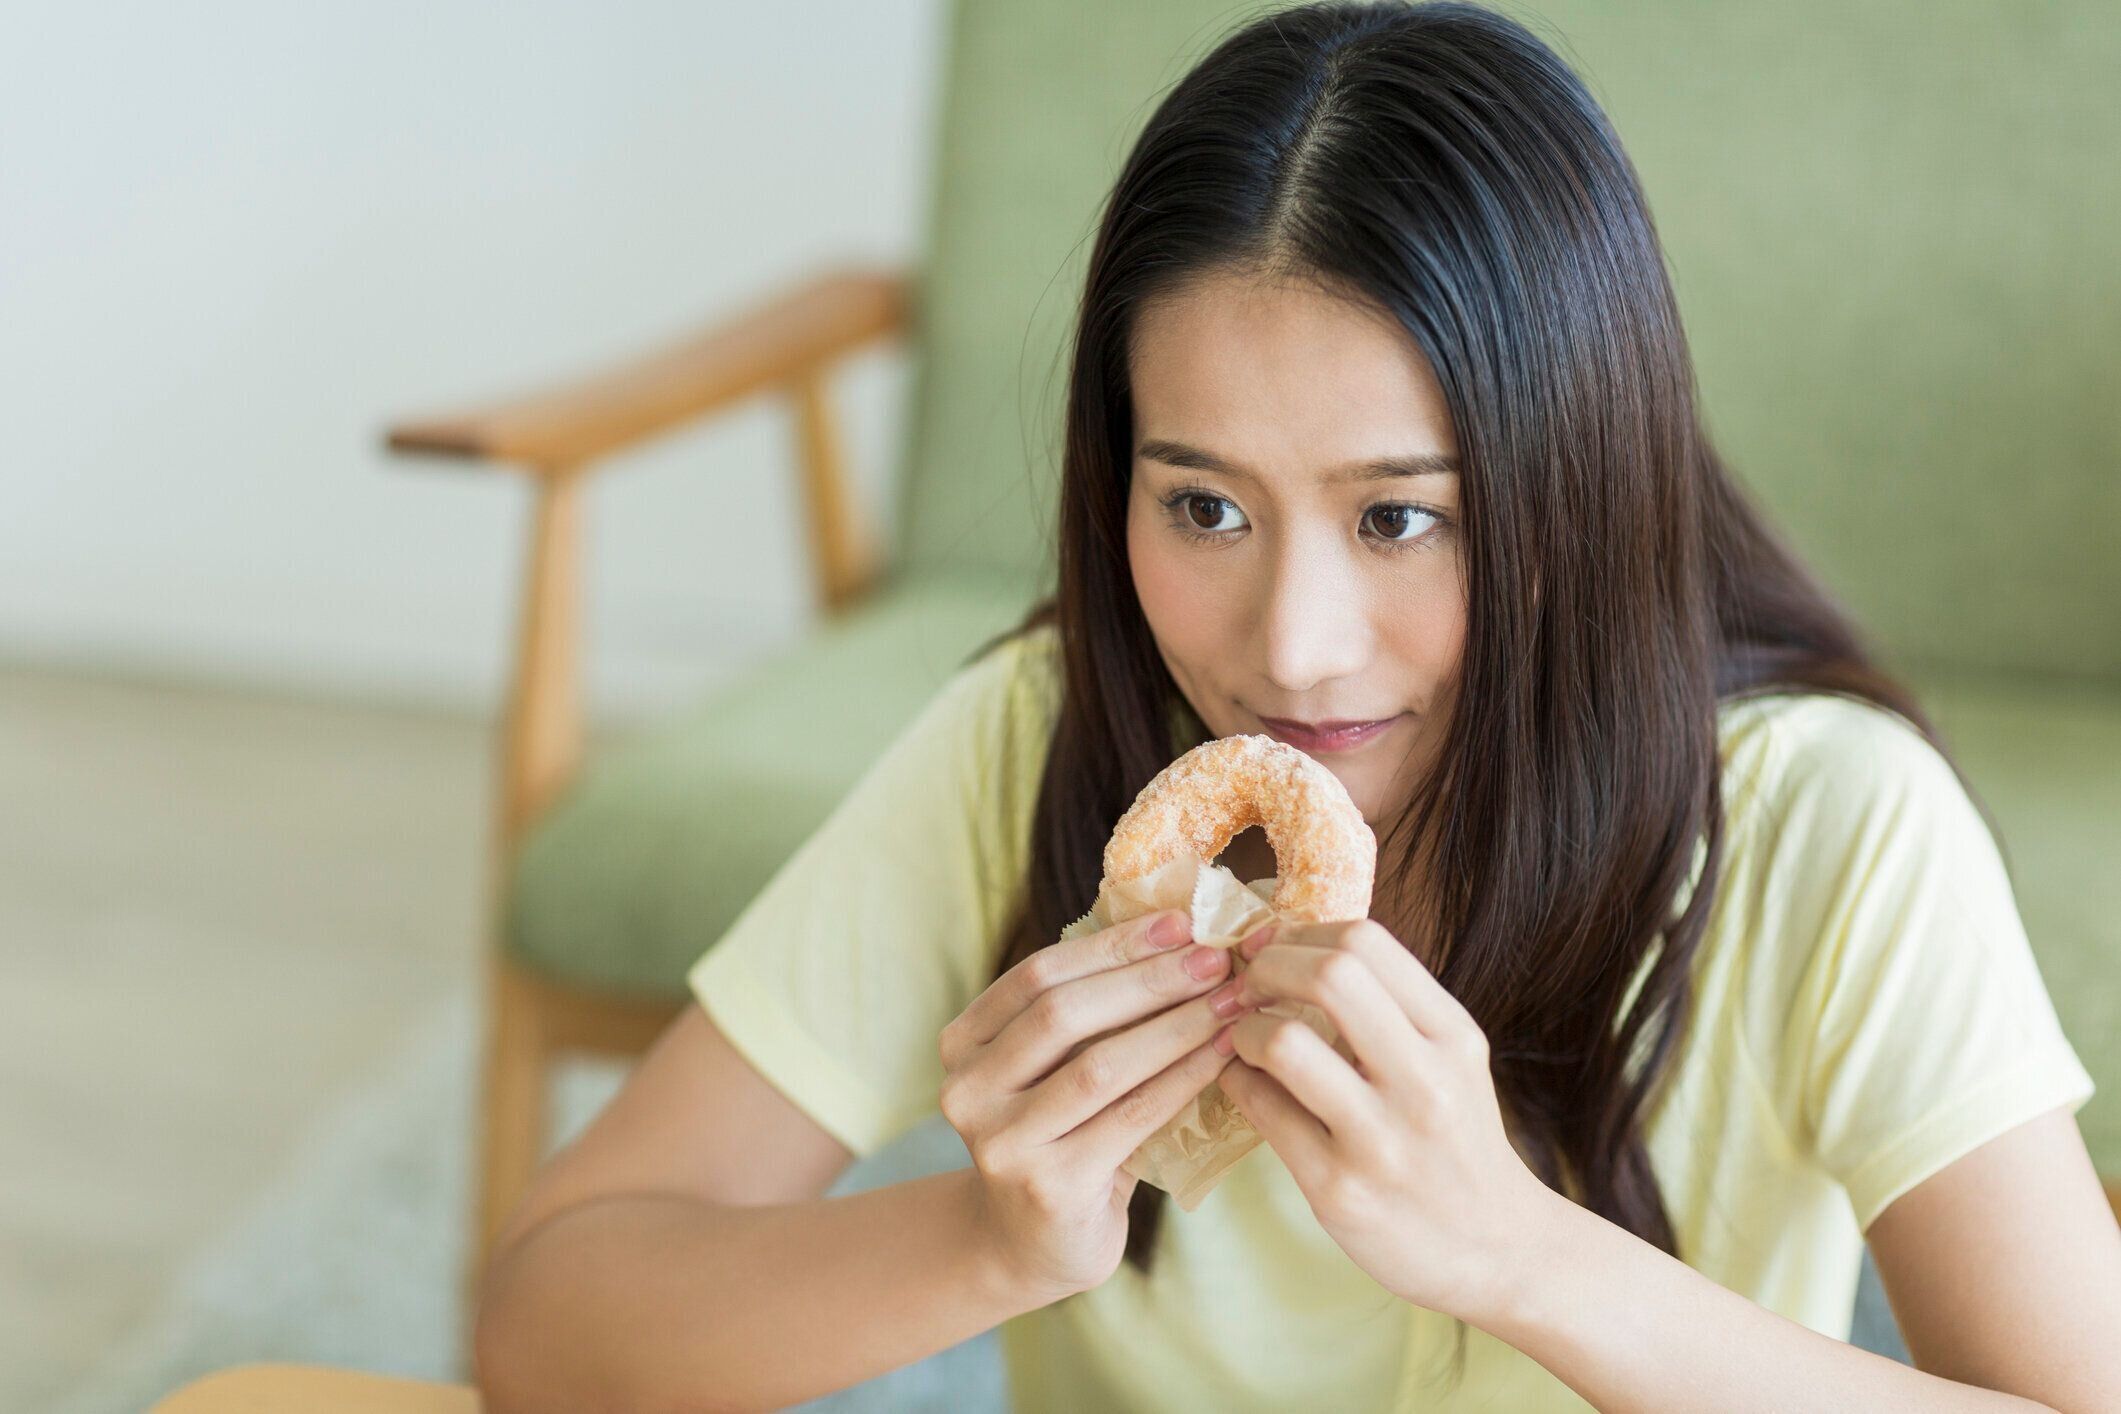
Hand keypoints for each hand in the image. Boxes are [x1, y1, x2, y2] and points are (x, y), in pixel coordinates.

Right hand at [937, 908, 1261, 1302]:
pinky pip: (1130, 1117)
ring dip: (1174, 1025)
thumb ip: (1088, 1011)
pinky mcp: (1048, 1186)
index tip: (1180, 922)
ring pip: (1098, 1066)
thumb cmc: (1062, 1134)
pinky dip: (1183, 1078)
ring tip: (1230, 1000)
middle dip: (1148, 979)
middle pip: (1063, 1014)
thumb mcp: (1054, 1067)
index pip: (1038, 975)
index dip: (1112, 944)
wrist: (1036, 1243)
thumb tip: (1177, 932)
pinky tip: (1223, 1054)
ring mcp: (1000, 1143)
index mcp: (962, 1043)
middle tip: (1216, 958)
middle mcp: (965, 1090)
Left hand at [1219, 918, 1559, 1322]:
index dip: (1303, 933)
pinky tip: (1245, 1083)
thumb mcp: (1450, 1059)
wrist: (1497, 1251)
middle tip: (1250, 985)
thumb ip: (1390, 1006)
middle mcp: (1425, 1082)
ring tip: (1243, 1039)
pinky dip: (1237, 1082)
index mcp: (1453, 1037)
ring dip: (1243, 1029)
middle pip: (1329, 974)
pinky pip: (1262, 1110)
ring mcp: (1381, 1140)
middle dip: (1268, 966)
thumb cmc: (1456, 1140)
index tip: (1280, 948)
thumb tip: (1292, 944)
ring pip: (1284, 1042)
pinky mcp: (1338, 1189)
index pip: (1366, 941)